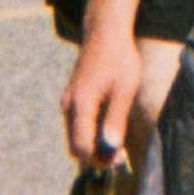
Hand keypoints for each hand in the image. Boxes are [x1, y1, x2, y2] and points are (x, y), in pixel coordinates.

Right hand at [61, 35, 141, 168]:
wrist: (105, 33)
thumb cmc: (119, 59)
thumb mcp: (125, 89)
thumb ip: (116, 119)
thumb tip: (111, 148)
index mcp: (81, 104)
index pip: (81, 145)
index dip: (99, 159)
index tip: (119, 160)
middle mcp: (69, 106)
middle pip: (74, 145)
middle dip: (95, 156)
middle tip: (119, 157)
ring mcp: (68, 102)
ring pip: (74, 137)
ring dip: (93, 146)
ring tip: (117, 144)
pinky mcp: (73, 99)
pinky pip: (76, 126)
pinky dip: (90, 135)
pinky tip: (109, 129)